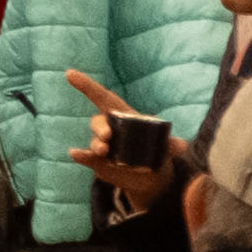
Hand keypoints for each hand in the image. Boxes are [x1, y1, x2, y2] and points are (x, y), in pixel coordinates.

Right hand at [66, 70, 171, 213]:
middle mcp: (109, 128)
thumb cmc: (156, 152)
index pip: (102, 97)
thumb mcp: (164, 148)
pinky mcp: (99, 163)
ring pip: (95, 141)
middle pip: (99, 121)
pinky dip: (81, 156)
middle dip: (100, 126)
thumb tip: (181, 146)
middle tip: (108, 135)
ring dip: (96, 144)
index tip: (69, 74)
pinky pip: (87, 157)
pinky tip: (75, 154)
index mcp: (123, 116)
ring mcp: (103, 146)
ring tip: (104, 150)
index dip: (86, 85)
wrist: (151, 177)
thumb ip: (170, 146)